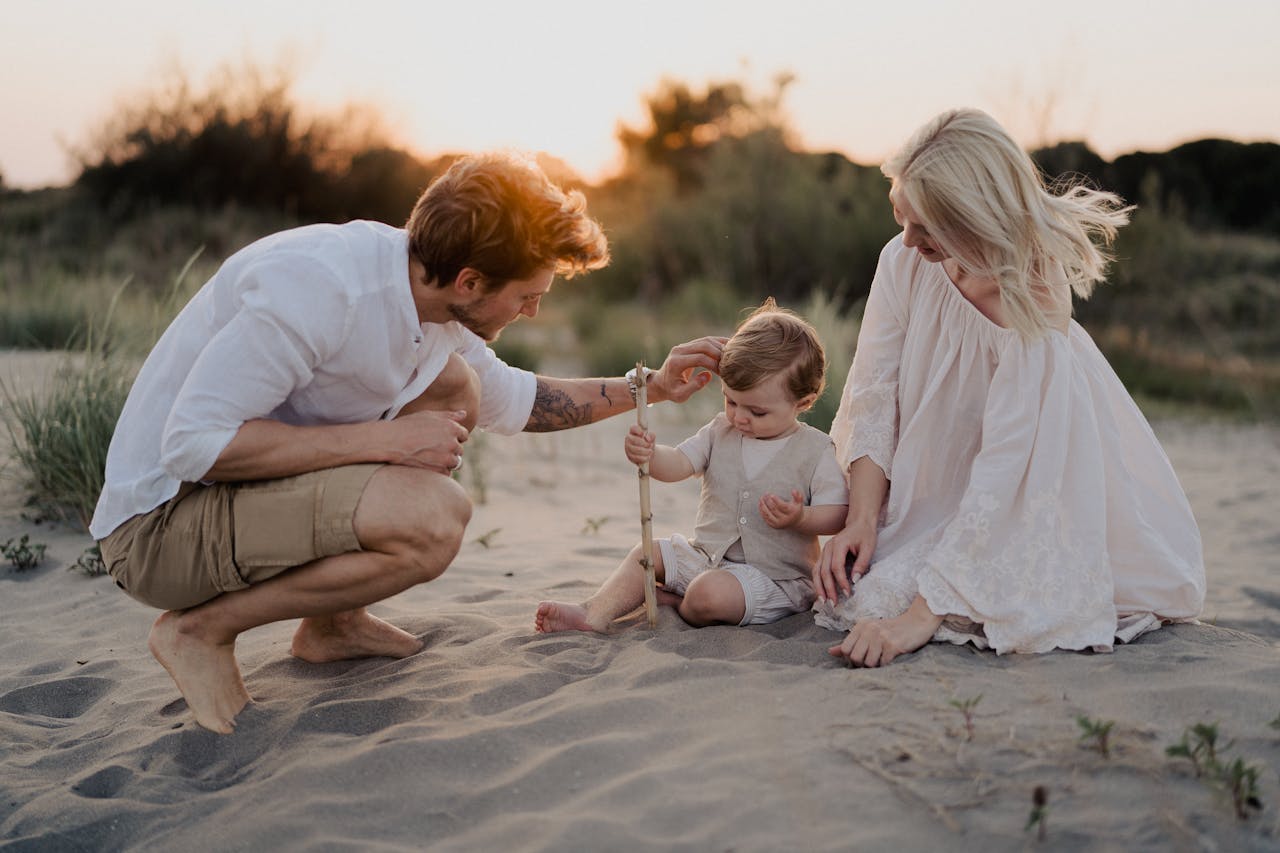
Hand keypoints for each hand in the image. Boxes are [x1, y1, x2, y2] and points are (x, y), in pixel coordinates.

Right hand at [383, 409, 468, 473]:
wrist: (390, 442)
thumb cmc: (407, 426)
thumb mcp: (428, 415)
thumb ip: (449, 415)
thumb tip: (464, 414)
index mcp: (451, 428)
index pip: (463, 435)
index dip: (453, 436)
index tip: (440, 438)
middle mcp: (452, 443)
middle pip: (459, 450)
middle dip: (449, 449)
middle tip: (431, 447)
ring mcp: (446, 458)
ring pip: (455, 463)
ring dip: (446, 461)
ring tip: (429, 456)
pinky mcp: (439, 471)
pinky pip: (446, 473)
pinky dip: (439, 471)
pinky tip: (427, 464)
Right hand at [624, 424, 654, 465]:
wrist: (648, 454)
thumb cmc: (649, 443)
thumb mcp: (652, 438)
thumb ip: (651, 436)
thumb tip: (647, 438)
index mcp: (634, 432)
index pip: (633, 428)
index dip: (637, 430)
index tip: (643, 433)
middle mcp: (629, 439)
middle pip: (633, 440)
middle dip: (643, 443)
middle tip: (650, 445)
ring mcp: (628, 448)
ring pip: (635, 450)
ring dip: (645, 451)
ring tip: (651, 451)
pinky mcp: (630, 456)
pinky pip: (636, 457)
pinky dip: (643, 458)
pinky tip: (648, 457)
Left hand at [649, 336, 726, 402]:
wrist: (661, 382)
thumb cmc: (672, 391)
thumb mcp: (680, 395)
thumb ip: (693, 386)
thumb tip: (708, 375)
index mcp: (676, 362)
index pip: (700, 358)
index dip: (714, 364)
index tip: (723, 374)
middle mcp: (679, 350)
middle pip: (704, 345)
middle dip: (719, 354)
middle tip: (730, 364)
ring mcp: (684, 345)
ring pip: (706, 340)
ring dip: (720, 347)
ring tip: (732, 358)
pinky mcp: (689, 345)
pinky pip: (706, 341)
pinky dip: (718, 344)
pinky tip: (728, 350)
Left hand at [759, 489, 804, 528]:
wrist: (795, 522)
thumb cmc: (796, 509)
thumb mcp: (799, 502)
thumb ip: (798, 496)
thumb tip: (793, 490)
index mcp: (791, 513)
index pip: (783, 507)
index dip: (776, 501)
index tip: (771, 495)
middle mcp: (785, 519)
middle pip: (774, 510)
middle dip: (768, 501)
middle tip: (765, 494)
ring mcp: (779, 523)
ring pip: (768, 514)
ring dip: (763, 506)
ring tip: (761, 498)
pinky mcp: (774, 525)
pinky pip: (766, 518)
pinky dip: (762, 511)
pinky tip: (760, 504)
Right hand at [813, 518, 876, 603]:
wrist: (859, 522)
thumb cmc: (865, 534)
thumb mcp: (868, 548)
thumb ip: (862, 563)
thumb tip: (855, 580)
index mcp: (838, 544)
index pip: (836, 567)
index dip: (841, 581)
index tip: (848, 593)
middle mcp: (828, 548)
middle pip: (823, 571)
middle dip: (828, 589)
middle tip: (833, 604)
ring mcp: (824, 551)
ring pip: (817, 571)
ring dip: (819, 587)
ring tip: (824, 601)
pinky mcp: (824, 555)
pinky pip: (817, 570)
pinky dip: (818, 582)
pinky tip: (822, 592)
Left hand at [827, 596, 943, 667]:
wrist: (918, 622)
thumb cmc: (892, 629)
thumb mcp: (869, 631)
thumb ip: (851, 642)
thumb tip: (830, 652)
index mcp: (861, 625)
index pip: (846, 649)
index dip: (852, 658)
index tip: (862, 657)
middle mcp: (870, 629)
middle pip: (855, 658)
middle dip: (863, 664)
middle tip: (874, 659)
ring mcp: (882, 637)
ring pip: (869, 663)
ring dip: (876, 665)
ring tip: (884, 657)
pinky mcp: (893, 645)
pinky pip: (883, 664)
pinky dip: (887, 664)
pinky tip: (892, 657)